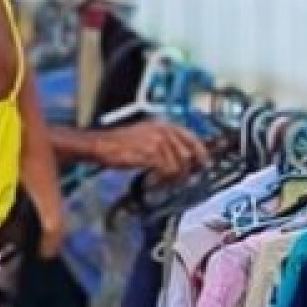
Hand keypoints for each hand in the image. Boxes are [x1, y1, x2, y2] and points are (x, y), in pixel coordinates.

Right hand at [89, 121, 209, 180]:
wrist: (101, 145)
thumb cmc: (118, 143)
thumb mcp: (145, 135)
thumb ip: (165, 143)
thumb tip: (183, 157)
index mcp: (163, 123)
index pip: (191, 137)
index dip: (201, 151)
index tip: (205, 163)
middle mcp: (163, 130)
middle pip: (187, 152)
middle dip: (188, 169)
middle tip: (187, 179)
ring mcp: (157, 141)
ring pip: (178, 164)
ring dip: (175, 177)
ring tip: (169, 183)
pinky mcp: (150, 154)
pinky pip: (166, 170)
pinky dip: (164, 179)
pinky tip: (159, 182)